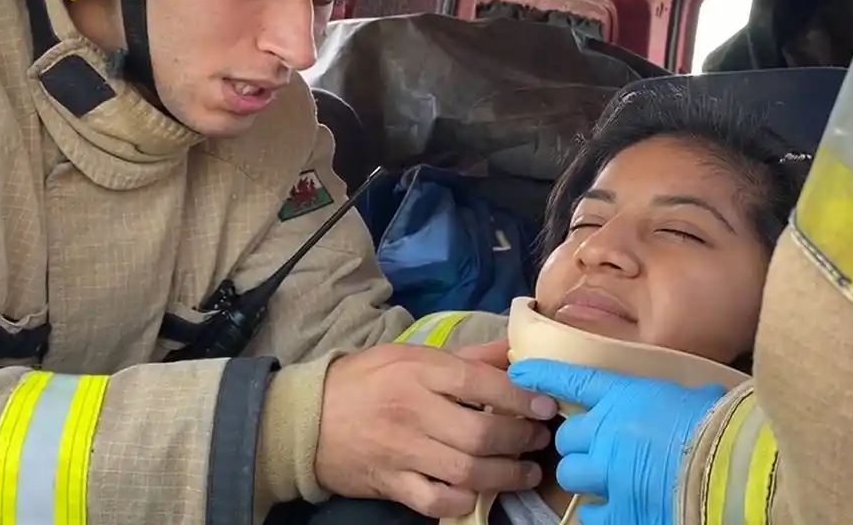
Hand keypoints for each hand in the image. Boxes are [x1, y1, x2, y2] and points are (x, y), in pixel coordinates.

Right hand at [315, 343, 558, 516]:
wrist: (306, 417)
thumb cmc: (366, 379)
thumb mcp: (412, 354)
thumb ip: (467, 356)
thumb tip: (515, 350)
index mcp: (420, 371)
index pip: (481, 385)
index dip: (521, 397)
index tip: (546, 405)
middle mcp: (413, 411)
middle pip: (481, 434)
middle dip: (520, 440)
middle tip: (538, 440)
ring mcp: (401, 451)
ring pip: (466, 471)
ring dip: (505, 475)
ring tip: (525, 471)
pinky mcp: (390, 483)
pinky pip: (435, 501)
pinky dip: (463, 500)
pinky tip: (480, 492)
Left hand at [509, 360, 725, 524]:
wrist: (731, 466)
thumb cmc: (717, 423)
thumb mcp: (688, 395)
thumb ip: (665, 397)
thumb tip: (690, 396)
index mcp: (624, 396)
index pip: (571, 381)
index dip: (541, 376)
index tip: (518, 371)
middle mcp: (607, 432)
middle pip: (567, 438)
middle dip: (577, 443)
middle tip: (596, 447)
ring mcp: (609, 473)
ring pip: (571, 475)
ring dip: (584, 476)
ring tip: (604, 478)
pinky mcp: (621, 509)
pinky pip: (592, 513)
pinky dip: (600, 510)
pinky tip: (611, 507)